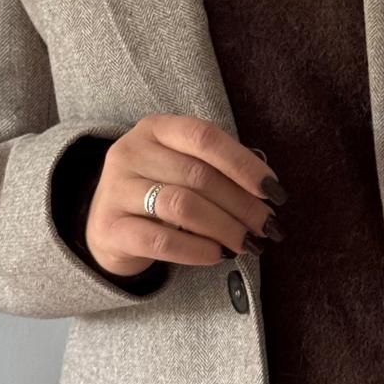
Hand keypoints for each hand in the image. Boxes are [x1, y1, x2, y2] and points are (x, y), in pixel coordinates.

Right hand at [83, 116, 286, 276]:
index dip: (244, 164)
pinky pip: (161, 240)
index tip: (273, 191)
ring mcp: (116, 189)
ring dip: (225, 227)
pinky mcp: (110, 228)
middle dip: (242, 204)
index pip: (204, 137)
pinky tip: (216, 255)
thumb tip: (268, 192)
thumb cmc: (161, 192)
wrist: (109, 226)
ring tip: (247, 243)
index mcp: (157, 128)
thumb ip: (220, 170)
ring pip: (182, 206)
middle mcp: (131, 152)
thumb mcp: (184, 167)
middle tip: (267, 226)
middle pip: (199, 176)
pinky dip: (196, 249)